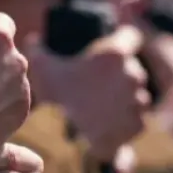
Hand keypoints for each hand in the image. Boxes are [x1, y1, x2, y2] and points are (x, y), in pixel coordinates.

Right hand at [26, 25, 149, 161]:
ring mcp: (138, 101)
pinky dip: (126, 120)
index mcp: (115, 54)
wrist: (63, 137)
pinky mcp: (138, 123)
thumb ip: (38, 48)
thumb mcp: (42, 65)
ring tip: (105, 103)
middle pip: (135, 67)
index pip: (132, 36)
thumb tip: (33, 40)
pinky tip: (110, 121)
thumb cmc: (54, 94)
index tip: (111, 48)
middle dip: (122, 73)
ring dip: (126, 97)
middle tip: (101, 82)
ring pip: (139, 94)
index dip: (123, 39)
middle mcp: (133, 75)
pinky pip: (138, 117)